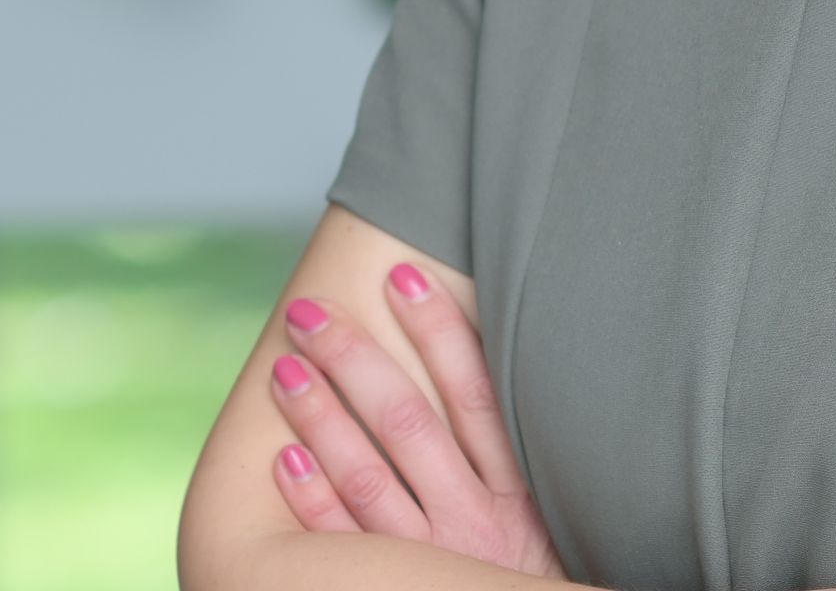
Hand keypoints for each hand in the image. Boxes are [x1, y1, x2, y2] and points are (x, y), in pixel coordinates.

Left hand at [268, 261, 567, 579]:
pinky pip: (344, 544)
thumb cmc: (539, 572)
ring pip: (367, 476)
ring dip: (322, 418)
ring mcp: (428, 558)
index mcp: (518, 488)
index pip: (473, 390)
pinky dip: (313, 501)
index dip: (439, 330)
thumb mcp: (551, 509)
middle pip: (407, 422)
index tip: (402, 277)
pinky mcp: (389, 588)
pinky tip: (284, 459)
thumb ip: (519, 446)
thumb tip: (493, 357)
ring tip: (283, 369)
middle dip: (355, 359)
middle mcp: (472, 518)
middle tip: (310, 313)